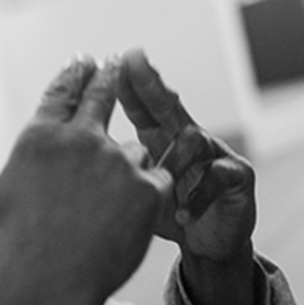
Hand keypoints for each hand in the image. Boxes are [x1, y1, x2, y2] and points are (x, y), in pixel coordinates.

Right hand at [0, 55, 171, 304]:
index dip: (74, 74)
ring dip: (128, 170)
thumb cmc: (18, 251)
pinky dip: (149, 195)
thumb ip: (21, 170)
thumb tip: (29, 163)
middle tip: (116, 65)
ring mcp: (117, 162)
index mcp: (39, 139)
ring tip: (113, 208)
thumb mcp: (0, 200)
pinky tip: (136, 214)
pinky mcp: (148, 188)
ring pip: (134, 152)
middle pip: (101, 95)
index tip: (85, 62)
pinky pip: (157, 180)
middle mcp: (79, 140)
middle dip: (109, 77)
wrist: (51, 285)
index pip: (61, 93)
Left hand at [115, 49, 258, 304]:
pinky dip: (198, 196)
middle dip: (149, 83)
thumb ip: (110, 171)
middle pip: (168, 104)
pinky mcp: (238, 176)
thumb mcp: (133, 192)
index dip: (125, 85)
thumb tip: (64, 157)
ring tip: (159, 180)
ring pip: (194, 137)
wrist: (207, 243)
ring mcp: (214, 153)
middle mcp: (188, 137)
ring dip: (173, 158)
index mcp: (161, 138)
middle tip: (132, 61)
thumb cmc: (165, 214)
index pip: (141, 106)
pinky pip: (219, 175)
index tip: (106, 63)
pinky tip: (182, 214)